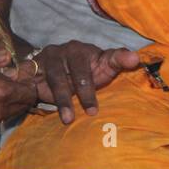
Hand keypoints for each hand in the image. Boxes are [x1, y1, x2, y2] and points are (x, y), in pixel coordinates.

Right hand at [27, 40, 142, 123]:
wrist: (47, 72)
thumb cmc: (82, 73)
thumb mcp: (101, 68)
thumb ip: (118, 63)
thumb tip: (136, 58)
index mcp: (91, 50)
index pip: (109, 55)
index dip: (120, 59)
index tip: (134, 61)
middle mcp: (70, 50)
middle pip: (80, 70)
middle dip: (85, 91)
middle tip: (92, 111)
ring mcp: (51, 57)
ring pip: (57, 78)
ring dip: (63, 99)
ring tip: (68, 119)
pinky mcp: (33, 67)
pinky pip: (33, 78)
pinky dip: (32, 88)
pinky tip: (35, 97)